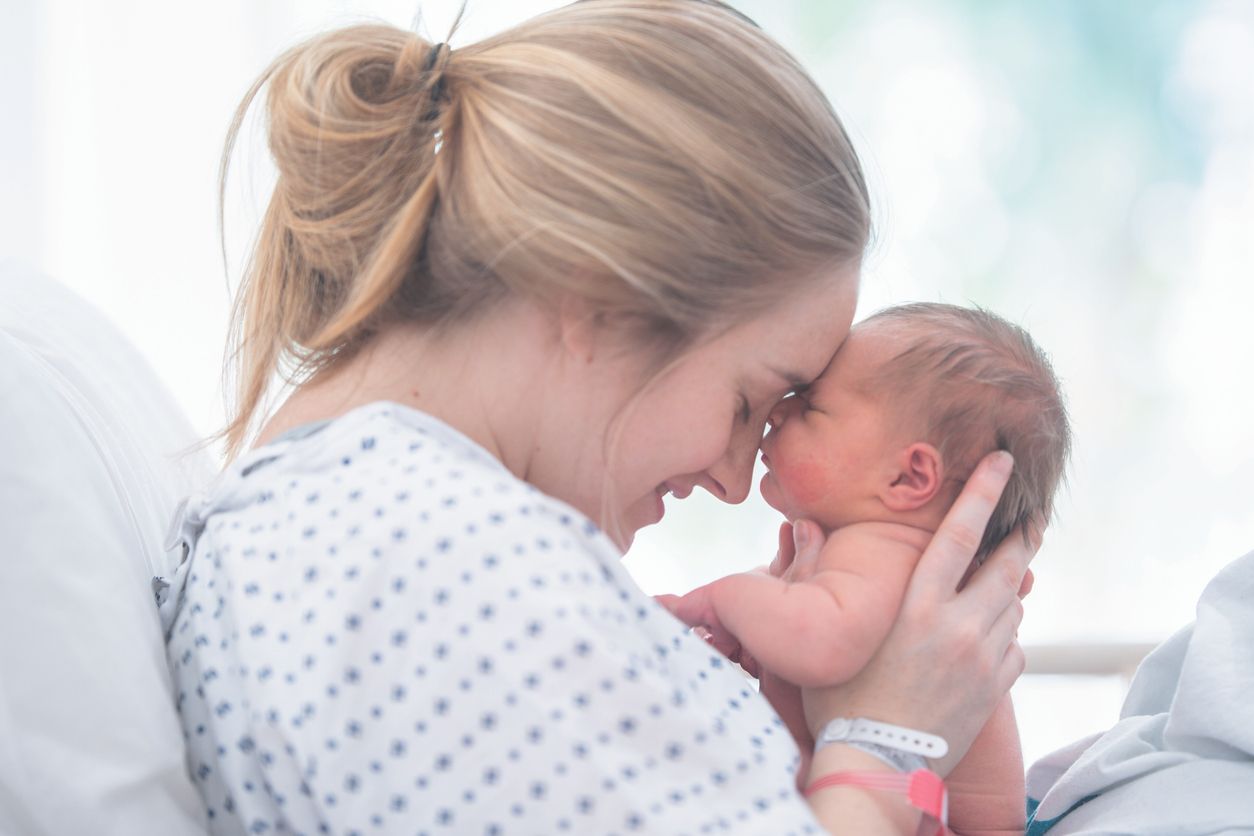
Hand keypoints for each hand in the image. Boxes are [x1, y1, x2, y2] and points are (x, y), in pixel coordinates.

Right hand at [799, 451, 1038, 776]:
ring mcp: (983, 659)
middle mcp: (958, 626)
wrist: (877, 765)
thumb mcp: (832, 633)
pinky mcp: (995, 690)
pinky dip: (1006, 634)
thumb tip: (802, 527)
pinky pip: (1013, 648)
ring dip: (1010, 587)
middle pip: (1005, 565)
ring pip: (1013, 606)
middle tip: (1036, 514)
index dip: (984, 493)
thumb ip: (819, 576)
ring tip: (1007, 575)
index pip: (959, 534)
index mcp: (918, 606)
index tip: (1005, 462)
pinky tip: (989, 634)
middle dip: (1024, 534)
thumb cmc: (843, 699)